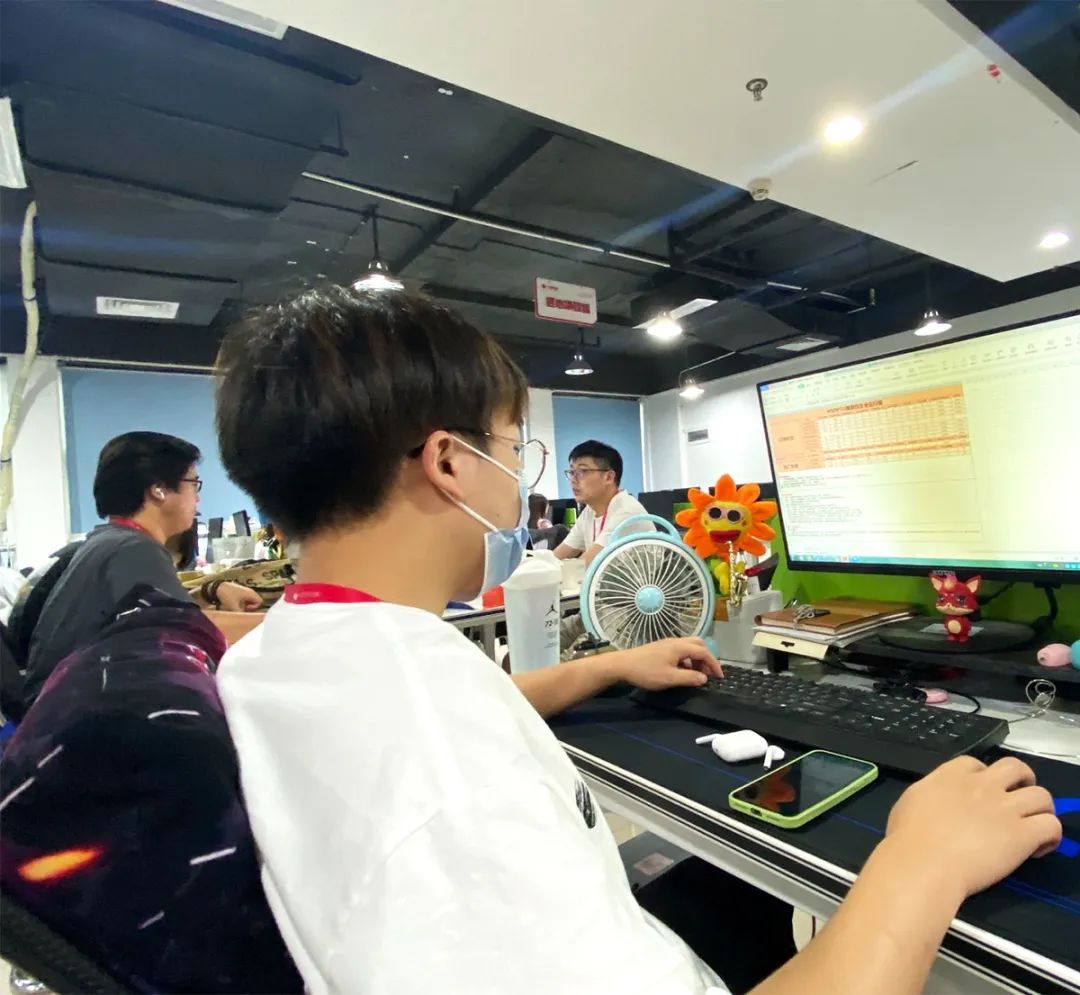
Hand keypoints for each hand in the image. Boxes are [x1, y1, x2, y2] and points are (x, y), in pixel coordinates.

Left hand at [216, 582, 262, 612]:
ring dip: (244, 605)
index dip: (254, 607)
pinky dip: (240, 602)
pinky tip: (233, 604)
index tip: (246, 608)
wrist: (217, 587)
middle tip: (241, 609)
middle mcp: (249, 591)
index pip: (260, 602)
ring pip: (248, 600)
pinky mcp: (238, 591)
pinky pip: (243, 598)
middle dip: (248, 607)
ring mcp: (244, 590)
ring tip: (236, 607)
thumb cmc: (227, 595)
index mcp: (251, 593)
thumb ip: (240, 613)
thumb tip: (244, 620)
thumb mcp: (234, 606)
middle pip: (254, 601)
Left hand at [611, 637, 722, 690]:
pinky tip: (683, 672)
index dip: (714, 664)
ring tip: (697, 675)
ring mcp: (667, 644)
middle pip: (698, 644)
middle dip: (707, 658)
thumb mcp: (670, 678)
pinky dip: (687, 659)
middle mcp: (675, 641)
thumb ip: (689, 678)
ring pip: (689, 647)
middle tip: (709, 674)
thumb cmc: (646, 672)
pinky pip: (681, 650)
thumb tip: (704, 678)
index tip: (720, 677)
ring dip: (697, 659)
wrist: (622, 665)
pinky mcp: (661, 648)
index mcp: (680, 647)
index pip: (704, 652)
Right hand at [885, 755, 1060, 902]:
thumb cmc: (907, 839)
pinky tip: (1037, 848)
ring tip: (1035, 825)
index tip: (981, 794)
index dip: (983, 776)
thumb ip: (930, 795)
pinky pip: (1051, 825)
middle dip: (1023, 779)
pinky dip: (1050, 835)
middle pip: (1015, 767)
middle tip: (1019, 799)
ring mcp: (1004, 808)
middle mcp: (981, 786)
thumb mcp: (909, 803)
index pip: (976, 763)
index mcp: (950, 776)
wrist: (923, 863)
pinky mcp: (1021, 834)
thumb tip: (937, 801)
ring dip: (1041, 809)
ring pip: (1042, 795)